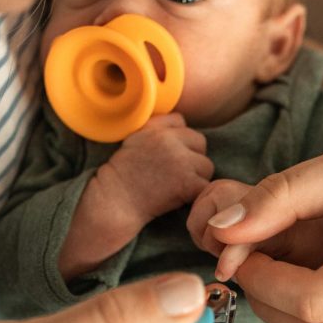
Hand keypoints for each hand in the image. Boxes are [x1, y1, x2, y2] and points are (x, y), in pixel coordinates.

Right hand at [97, 113, 212, 227]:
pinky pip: (205, 185)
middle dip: (191, 156)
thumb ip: (156, 126)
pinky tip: (180, 197)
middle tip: (175, 173)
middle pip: (200, 142)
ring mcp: (181, 161)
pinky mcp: (188, 182)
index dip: (177, 139)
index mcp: (156, 129)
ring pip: (206, 165)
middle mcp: (170, 141)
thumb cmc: (122, 174)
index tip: (167, 154)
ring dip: (196, 177)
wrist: (116, 200)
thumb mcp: (134, 139)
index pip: (181, 122)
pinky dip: (196, 193)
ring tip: (176, 186)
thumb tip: (182, 121)